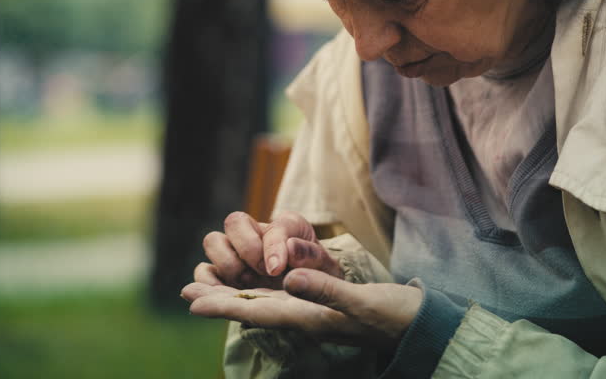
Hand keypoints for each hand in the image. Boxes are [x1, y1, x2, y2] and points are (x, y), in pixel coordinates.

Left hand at [181, 268, 422, 350]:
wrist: (419, 326)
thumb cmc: (394, 316)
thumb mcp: (362, 302)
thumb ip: (326, 291)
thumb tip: (288, 279)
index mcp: (309, 317)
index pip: (258, 311)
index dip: (224, 306)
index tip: (192, 301)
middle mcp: (306, 317)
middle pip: (254, 309)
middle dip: (220, 301)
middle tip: (187, 292)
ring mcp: (314, 314)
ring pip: (266, 305)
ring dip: (235, 297)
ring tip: (209, 291)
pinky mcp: (324, 307)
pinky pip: (284, 300)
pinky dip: (261, 293)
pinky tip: (254, 289)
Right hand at [195, 211, 343, 289]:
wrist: (311, 300)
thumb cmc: (318, 281)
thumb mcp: (327, 270)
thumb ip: (312, 257)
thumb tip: (291, 248)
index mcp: (288, 226)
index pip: (275, 226)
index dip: (273, 246)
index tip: (276, 270)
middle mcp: (257, 233)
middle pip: (233, 221)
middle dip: (247, 249)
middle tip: (264, 274)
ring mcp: (236, 252)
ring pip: (212, 241)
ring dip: (228, 264)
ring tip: (248, 284)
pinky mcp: (222, 275)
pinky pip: (203, 271)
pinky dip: (208, 282)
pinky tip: (227, 294)